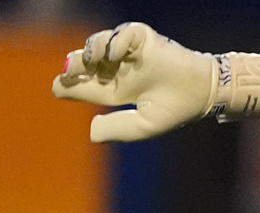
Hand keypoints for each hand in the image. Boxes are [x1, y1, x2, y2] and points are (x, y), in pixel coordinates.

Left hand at [52, 22, 259, 142]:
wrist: (201, 92)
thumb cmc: (175, 111)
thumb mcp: (143, 126)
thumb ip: (118, 129)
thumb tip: (90, 130)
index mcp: (116, 91)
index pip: (85, 86)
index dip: (68, 86)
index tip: (58, 87)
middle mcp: (119, 70)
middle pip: (86, 63)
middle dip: (73, 65)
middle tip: (67, 71)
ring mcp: (129, 53)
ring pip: (98, 45)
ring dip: (90, 51)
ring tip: (90, 61)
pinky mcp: (141, 38)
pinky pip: (120, 34)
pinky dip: (113, 42)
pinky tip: (113, 55)